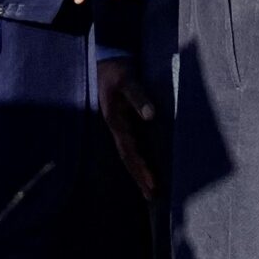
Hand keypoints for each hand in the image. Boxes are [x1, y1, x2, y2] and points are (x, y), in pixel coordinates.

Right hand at [98, 57, 160, 199]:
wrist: (107, 61)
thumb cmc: (118, 71)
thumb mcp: (128, 81)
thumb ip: (139, 97)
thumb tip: (150, 116)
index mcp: (116, 123)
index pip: (129, 152)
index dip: (140, 169)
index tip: (152, 184)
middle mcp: (116, 128)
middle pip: (128, 159)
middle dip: (139, 178)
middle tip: (152, 197)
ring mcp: (118, 126)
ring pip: (128, 155)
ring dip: (139, 172)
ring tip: (150, 190)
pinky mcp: (123, 122)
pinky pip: (131, 146)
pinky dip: (138, 159)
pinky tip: (145, 166)